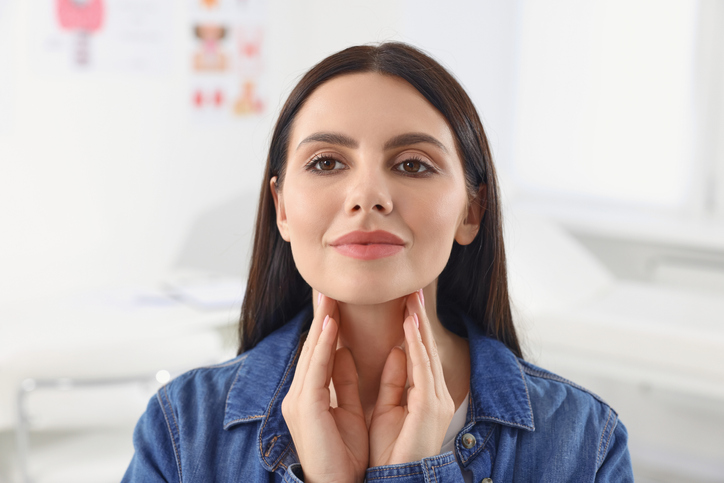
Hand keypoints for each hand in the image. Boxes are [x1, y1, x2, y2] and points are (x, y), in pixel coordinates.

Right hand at [281, 294, 368, 482]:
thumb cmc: (345, 455)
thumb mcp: (349, 409)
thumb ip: (346, 380)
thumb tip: (346, 351)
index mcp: (310, 396)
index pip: (319, 353)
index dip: (327, 327)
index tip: (335, 302)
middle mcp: (299, 394)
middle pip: (311, 347)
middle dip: (321, 317)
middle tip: (328, 289)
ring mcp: (298, 399)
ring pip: (311, 352)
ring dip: (321, 322)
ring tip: (329, 297)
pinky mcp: (304, 405)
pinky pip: (316, 367)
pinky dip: (324, 343)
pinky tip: (331, 323)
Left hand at [368, 290, 454, 466]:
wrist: (396, 482)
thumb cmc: (390, 452)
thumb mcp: (389, 408)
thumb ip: (393, 381)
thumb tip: (396, 351)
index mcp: (427, 397)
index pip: (419, 355)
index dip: (412, 328)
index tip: (405, 303)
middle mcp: (436, 396)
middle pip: (426, 349)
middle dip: (418, 319)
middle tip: (412, 290)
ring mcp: (437, 401)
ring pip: (427, 354)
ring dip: (418, 324)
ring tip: (411, 298)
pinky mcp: (431, 408)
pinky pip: (423, 369)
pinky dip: (416, 344)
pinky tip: (409, 324)